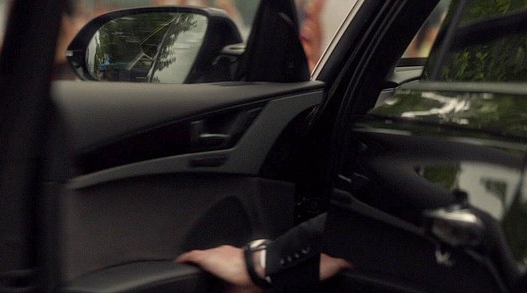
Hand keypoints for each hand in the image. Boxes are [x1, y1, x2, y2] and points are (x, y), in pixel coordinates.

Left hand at [177, 245, 350, 291]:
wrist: (259, 270)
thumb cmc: (274, 271)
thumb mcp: (297, 270)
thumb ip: (321, 266)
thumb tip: (345, 264)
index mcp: (253, 257)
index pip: (245, 255)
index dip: (239, 259)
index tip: (236, 263)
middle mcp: (236, 255)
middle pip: (225, 256)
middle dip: (218, 260)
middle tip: (211, 266)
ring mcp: (221, 257)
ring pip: (209, 257)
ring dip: (201, 261)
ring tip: (191, 263)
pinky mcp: (208, 259)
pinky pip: (194, 257)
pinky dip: (187, 259)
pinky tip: (181, 260)